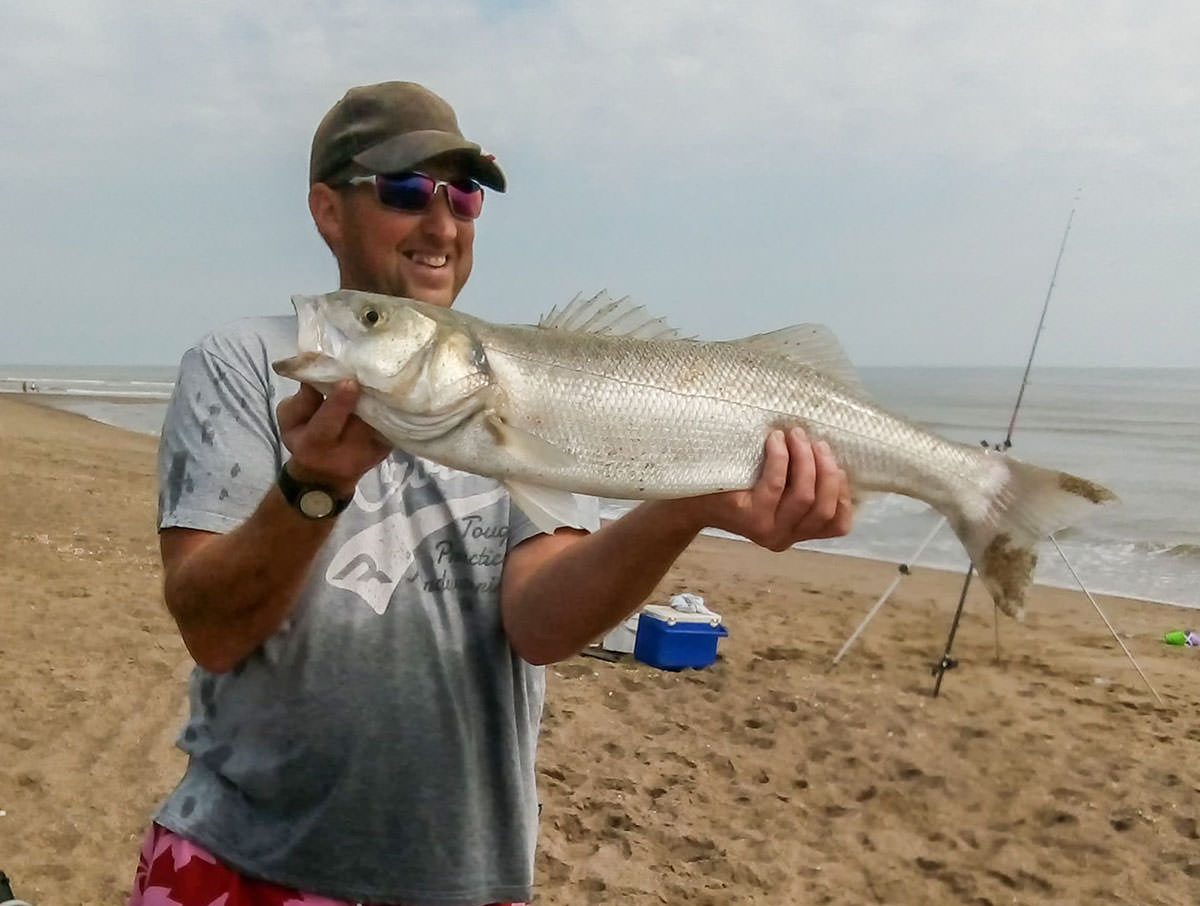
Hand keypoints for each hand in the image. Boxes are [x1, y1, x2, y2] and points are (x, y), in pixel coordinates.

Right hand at [276, 381, 391, 497]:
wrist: (326, 475)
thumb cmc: (304, 439)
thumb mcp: (291, 422)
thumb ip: (300, 402)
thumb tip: (315, 377)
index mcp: (315, 444)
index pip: (327, 424)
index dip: (338, 403)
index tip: (349, 381)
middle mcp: (346, 453)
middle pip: (362, 423)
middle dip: (367, 397)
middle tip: (371, 372)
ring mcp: (372, 452)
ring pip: (381, 421)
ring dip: (382, 398)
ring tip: (381, 376)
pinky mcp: (388, 448)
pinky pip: (392, 424)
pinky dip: (391, 406)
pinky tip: (390, 389)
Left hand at [668, 427, 853, 550]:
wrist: (690, 495)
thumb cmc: (737, 483)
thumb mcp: (776, 487)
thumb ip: (801, 482)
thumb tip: (830, 455)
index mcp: (797, 533)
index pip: (838, 525)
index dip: (845, 493)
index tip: (837, 465)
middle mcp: (785, 538)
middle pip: (824, 507)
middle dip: (827, 469)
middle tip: (816, 441)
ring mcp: (767, 531)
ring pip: (805, 496)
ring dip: (806, 459)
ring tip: (796, 434)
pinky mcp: (749, 517)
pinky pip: (776, 484)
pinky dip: (781, 457)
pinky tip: (774, 439)